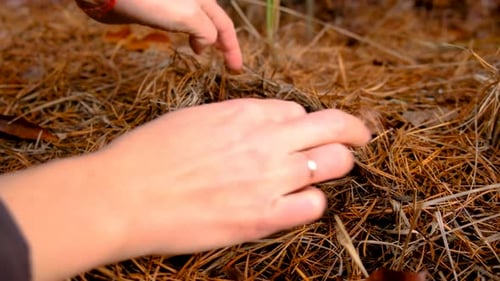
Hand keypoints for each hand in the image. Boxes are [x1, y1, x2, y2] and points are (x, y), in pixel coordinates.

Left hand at [95, 0, 241, 70]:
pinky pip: (183, 24)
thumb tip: (207, 46)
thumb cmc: (152, 1)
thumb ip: (206, 31)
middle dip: (223, 43)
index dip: (233, 48)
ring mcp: (176, 4)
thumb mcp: (189, 16)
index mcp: (204, 0)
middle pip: (215, 23)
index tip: (236, 69)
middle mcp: (194, 0)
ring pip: (199, 24)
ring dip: (206, 40)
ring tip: (205, 55)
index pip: (225, 26)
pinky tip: (187, 44)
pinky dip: (190, 36)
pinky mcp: (158, 10)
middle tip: (228, 64)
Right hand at [99, 98, 371, 257]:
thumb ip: (233, 119)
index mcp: (244, 112)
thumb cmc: (148, 154)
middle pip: (333, 127)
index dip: (300, 122)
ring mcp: (268, 179)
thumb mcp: (194, 118)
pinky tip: (297, 203)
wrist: (123, 197)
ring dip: (336, 165)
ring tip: (329, 171)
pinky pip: (313, 206)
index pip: (297, 110)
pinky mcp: (262, 217)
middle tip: (360, 136)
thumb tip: (259, 124)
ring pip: (334, 163)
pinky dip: (313, 202)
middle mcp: (265, 141)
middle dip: (353, 130)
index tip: (297, 132)